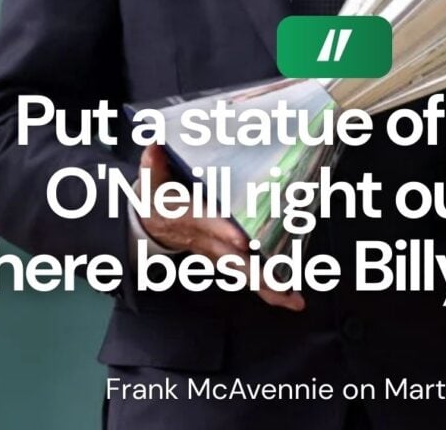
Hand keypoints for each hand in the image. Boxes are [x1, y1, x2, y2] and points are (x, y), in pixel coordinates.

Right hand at [138, 144, 304, 311]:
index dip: (222, 232)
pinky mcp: (225, 257)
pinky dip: (268, 288)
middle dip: (255, 274)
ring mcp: (217, 252)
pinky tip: (290, 297)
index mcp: (190, 218)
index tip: (241, 240)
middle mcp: (206, 240)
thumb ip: (154, 165)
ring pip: (243, 272)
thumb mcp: (152, 181)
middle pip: (232, 260)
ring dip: (268, 287)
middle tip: (280, 286)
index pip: (207, 224)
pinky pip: (248, 275)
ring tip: (293, 299)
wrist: (152, 223)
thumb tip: (155, 147)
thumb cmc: (158, 198)